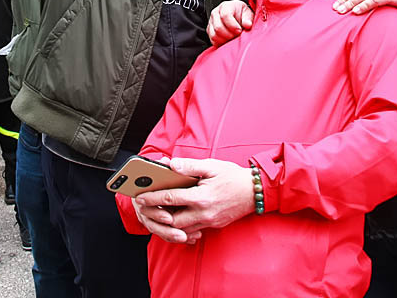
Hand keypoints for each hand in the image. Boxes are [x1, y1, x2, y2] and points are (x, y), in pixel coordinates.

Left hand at [133, 158, 252, 243]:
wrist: (255, 191)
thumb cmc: (233, 177)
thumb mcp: (211, 166)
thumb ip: (189, 166)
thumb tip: (171, 164)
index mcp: (201, 197)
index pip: (170, 199)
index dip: (153, 198)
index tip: (140, 197)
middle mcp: (203, 213)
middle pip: (172, 220)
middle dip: (157, 215)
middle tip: (145, 208)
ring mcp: (209, 221)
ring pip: (182, 229)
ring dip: (168, 223)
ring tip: (157, 214)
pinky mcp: (213, 225)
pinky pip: (193, 231)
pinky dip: (182, 228)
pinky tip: (176, 220)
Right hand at [207, 0, 252, 46]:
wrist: (237, 16)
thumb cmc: (241, 14)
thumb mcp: (247, 13)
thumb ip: (248, 19)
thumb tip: (247, 24)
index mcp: (226, 6)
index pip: (225, 15)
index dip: (233, 25)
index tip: (239, 30)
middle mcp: (216, 13)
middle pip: (218, 27)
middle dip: (229, 35)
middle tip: (237, 36)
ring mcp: (211, 22)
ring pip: (214, 35)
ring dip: (225, 40)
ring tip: (233, 38)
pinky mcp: (209, 30)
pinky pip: (212, 40)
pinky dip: (220, 43)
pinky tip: (227, 41)